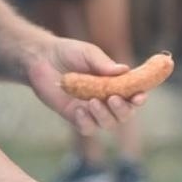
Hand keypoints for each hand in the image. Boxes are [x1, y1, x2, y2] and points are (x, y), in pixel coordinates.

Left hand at [26, 38, 144, 134]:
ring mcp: (92, 109)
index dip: (139, 98)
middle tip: (113, 99)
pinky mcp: (75, 116)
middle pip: (124, 114)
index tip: (139, 96)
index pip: (134, 94)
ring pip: (108, 124)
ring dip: (104, 116)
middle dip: (123, 110)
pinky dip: (86, 122)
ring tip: (92, 102)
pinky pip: (87, 128)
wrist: (42, 58)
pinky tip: (79, 110)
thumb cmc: (69, 52)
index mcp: (116, 83)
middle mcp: (107, 98)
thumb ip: (104, 64)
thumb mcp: (88, 53)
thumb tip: (124, 69)